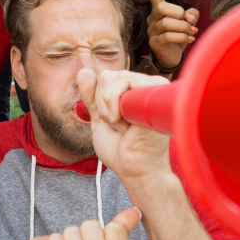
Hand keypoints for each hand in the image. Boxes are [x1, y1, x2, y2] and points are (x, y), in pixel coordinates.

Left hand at [76, 68, 171, 188]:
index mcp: (133, 90)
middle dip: (102, 104)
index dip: (100, 100)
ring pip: (114, 78)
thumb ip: (91, 95)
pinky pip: (124, 81)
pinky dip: (114, 105)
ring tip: (123, 126)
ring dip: (109, 108)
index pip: (105, 77)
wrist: (133, 168)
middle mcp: (145, 85)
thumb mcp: (99, 117)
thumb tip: (84, 71)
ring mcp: (152, 87)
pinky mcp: (155, 92)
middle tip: (117, 125)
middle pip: (107, 75)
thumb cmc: (119, 147)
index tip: (110, 122)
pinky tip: (125, 124)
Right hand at [145, 0, 197, 71]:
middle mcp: (153, 18)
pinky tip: (190, 40)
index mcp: (160, 10)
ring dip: (184, 28)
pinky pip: (168, 36)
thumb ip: (191, 14)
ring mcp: (152, 31)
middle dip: (180, 13)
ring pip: (167, 23)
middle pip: (162, 7)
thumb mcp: (188, 22)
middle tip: (190, 22)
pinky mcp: (154, 43)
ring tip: (192, 33)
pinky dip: (182, 37)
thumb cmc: (180, 36)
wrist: (173, 58)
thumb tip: (190, 16)